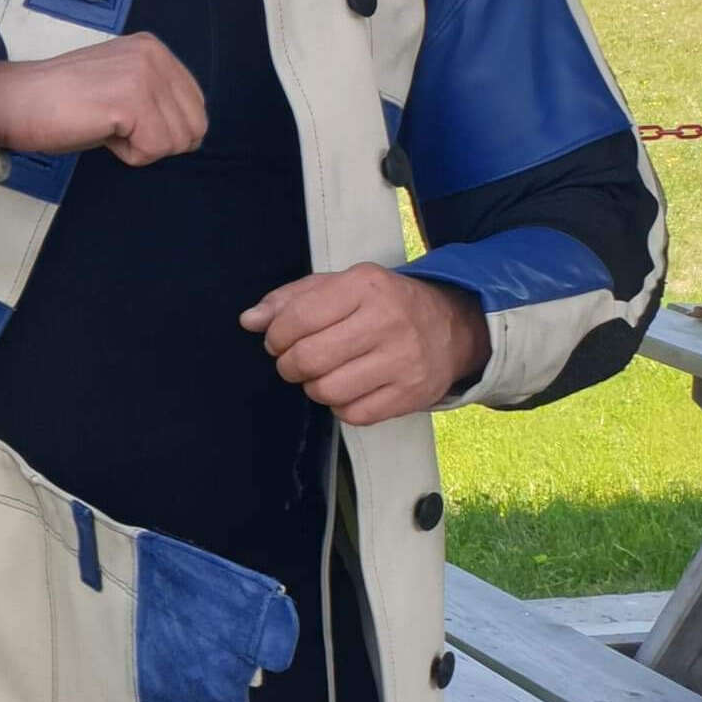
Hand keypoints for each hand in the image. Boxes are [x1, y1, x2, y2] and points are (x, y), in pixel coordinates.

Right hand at [0, 33, 205, 165]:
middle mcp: (154, 55)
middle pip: (194, 127)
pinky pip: (154, 150)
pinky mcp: (132, 100)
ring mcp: (144, 75)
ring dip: (141, 148)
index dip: (163, 129)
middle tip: (113, 125)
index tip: (121, 119)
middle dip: (156, 141)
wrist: (16, 101)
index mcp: (153, 48)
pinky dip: (128, 155)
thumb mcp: (120, 85)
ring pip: (177, 142)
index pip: (196, 106)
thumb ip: (156, 96)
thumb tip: (190, 132)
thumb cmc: (61, 103)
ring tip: (104, 127)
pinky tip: (100, 133)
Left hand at [242, 264, 490, 425]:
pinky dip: (340, 406)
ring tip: (321, 374)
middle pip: (309, 358)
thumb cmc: (382, 304)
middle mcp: (387, 321)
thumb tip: (249, 320)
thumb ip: (290, 299)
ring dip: (313, 387)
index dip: (275, 336)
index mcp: (365, 286)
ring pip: (327, 390)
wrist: (451, 327)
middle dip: (288, 365)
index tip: (277, 340)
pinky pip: (353, 414)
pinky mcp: (412, 394)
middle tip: (293, 361)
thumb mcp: (340, 286)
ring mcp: (403, 360)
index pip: (297, 318)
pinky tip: (347, 389)